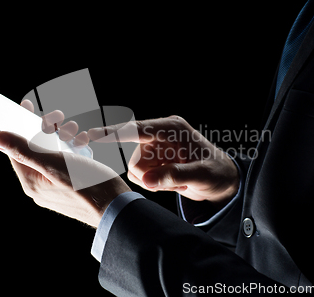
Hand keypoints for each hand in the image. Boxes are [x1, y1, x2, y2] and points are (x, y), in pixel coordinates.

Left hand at [0, 101, 130, 227]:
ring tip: (75, 131)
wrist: (117, 208)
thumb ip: (25, 151)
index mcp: (32, 182)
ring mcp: (55, 188)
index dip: (19, 125)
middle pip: (35, 150)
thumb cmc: (88, 186)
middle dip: (46, 130)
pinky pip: (64, 163)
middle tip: (58, 118)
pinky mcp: (70, 187)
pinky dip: (71, 150)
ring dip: (61, 138)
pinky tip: (82, 144)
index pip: (16, 149)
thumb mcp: (55, 164)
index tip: (26, 107)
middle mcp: (40, 187)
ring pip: (51, 154)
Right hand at [88, 116, 238, 206]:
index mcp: (172, 128)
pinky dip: (154, 184)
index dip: (113, 132)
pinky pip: (139, 176)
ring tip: (178, 180)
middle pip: (135, 160)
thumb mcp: (202, 175)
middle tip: (177, 182)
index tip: (92, 134)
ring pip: (135, 170)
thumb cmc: (216, 172)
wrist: (221, 179)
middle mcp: (159, 135)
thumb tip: (148, 180)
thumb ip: (176, 175)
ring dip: (155, 182)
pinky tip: (172, 181)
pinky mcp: (151, 159)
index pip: (136, 130)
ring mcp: (153, 148)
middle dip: (153, 177)